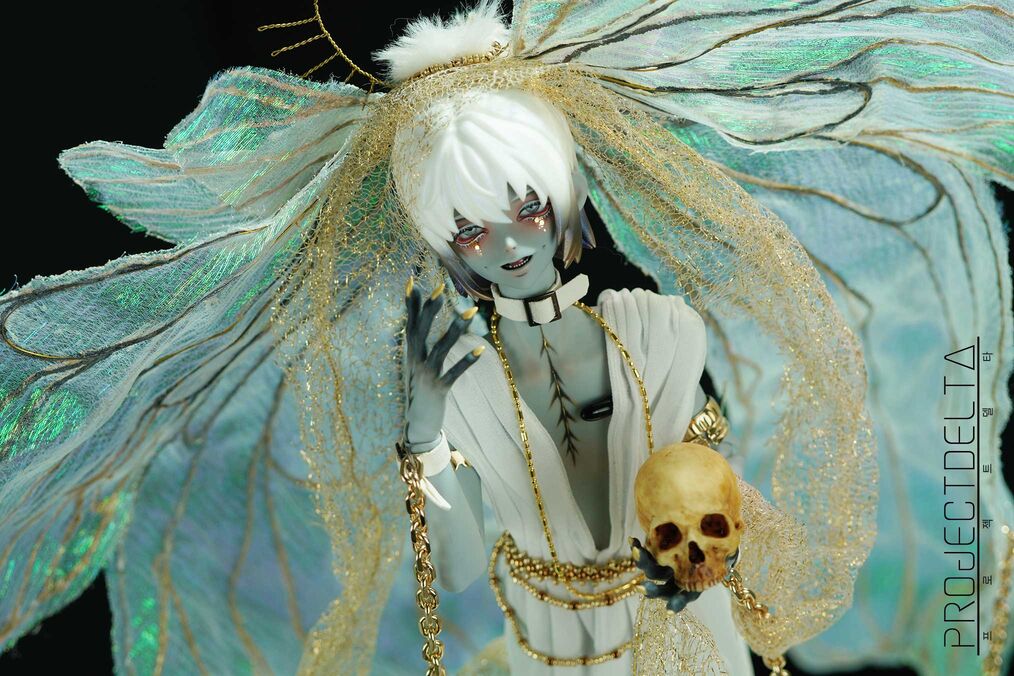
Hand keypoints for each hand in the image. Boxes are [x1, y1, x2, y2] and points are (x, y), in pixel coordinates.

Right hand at [403, 275, 483, 448]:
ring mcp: (426, 375)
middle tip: (440, 288)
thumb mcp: (416, 366)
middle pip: (421, 330)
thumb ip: (419, 346)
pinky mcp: (439, 389)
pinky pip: (454, 373)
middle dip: (430, 309)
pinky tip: (481, 349)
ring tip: (469, 312)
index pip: (409, 323)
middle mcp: (415, 362)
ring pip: (440, 348)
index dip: (410, 304)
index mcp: (410, 354)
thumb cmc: (420, 391)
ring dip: (455, 329)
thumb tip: (418, 324)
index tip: (411, 281)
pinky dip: (467, 361)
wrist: (417, 425)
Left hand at [631, 536, 719, 613]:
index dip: (677, 603)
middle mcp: (679, 579)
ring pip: (653, 572)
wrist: (713, 537)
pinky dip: (641, 547)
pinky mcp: (661, 553)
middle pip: (664, 589)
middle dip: (653, 590)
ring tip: (636, 552)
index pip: (685, 597)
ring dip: (643, 563)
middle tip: (641, 588)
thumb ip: (725, 557)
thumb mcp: (725, 555)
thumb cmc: (722, 550)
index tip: (668, 610)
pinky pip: (649, 553)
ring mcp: (668, 567)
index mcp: (694, 584)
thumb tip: (731, 554)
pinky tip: (633, 541)